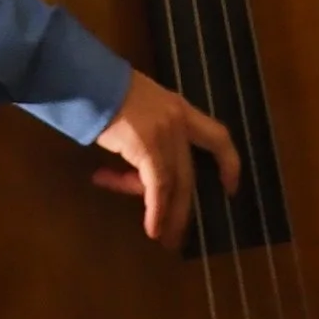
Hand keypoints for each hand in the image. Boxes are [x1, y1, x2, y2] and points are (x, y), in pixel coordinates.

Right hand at [91, 70, 241, 245]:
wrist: (88, 81)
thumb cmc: (104, 91)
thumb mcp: (136, 108)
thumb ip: (147, 135)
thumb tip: (138, 177)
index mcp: (179, 108)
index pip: (216, 135)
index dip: (228, 162)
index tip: (230, 186)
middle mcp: (179, 121)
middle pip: (190, 172)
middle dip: (185, 206)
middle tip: (180, 233)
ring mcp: (166, 134)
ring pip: (176, 184)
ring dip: (168, 214)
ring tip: (161, 236)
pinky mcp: (149, 148)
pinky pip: (158, 186)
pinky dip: (155, 210)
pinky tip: (151, 227)